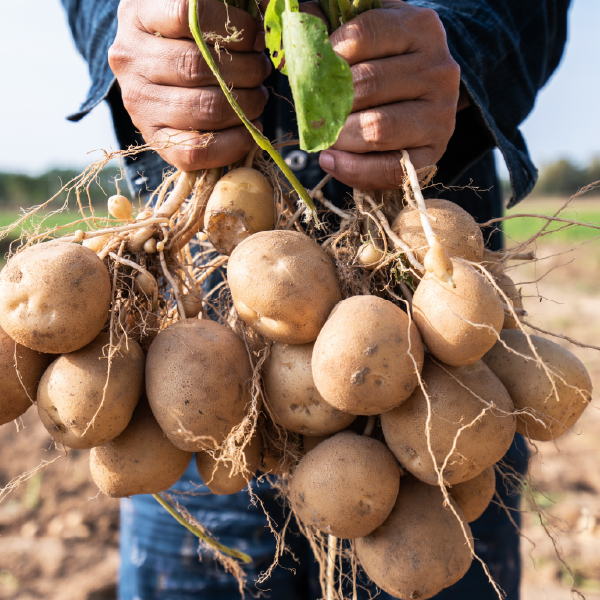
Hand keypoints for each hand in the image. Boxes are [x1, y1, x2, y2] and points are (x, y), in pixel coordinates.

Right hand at [108, 0, 271, 170]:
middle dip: (246, 71)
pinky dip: (233, 144)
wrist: (153, 70)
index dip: (234, 29)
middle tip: (262, 70)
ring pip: (204, 109)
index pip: (189, 15)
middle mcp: (131, 59)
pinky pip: (196, 151)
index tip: (256, 37)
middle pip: (199, 67)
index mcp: (140, 14)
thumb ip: (231, 6)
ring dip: (246, 106)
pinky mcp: (153, 139)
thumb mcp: (201, 8)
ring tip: (258, 97)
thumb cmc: (187, 35)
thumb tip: (269, 17)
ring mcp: (138, 103)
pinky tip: (249, 130)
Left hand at [318, 1, 460, 188]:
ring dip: (339, 136)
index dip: (327, 54)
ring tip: (322, 135)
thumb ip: (329, 24)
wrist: (422, 98)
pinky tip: (330, 159)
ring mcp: (440, 114)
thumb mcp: (364, 33)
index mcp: (420, 27)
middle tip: (309, 111)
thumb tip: (297, 26)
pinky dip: (352, 169)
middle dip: (328, 102)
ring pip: (378, 128)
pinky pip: (389, 168)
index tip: (310, 70)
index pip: (364, 33)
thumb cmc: (383, 62)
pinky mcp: (433, 152)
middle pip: (368, 85)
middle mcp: (438, 69)